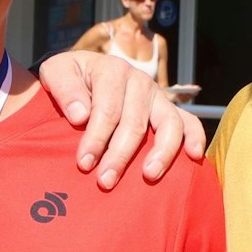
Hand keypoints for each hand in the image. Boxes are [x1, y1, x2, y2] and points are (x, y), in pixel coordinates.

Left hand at [35, 52, 205, 188]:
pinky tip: (193, 157)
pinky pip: (190, 122)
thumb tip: (79, 116)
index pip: (107, 109)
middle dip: (119, 155)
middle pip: (135, 122)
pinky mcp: (169, 110)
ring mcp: (157, 96)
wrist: (82, 75)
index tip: (84, 164)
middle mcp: (139, 81)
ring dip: (160, 152)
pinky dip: (195, 138)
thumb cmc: (69, 79)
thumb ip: (64, 89)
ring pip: (169, 123)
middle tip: (104, 181)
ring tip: (148, 176)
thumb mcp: (56, 72)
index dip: (96, 138)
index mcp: (112, 70)